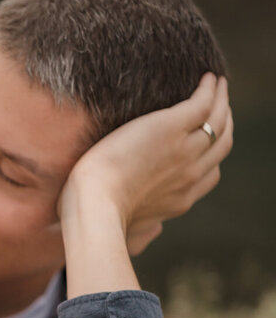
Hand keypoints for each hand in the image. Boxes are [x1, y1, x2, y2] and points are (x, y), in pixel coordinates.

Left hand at [61, 73, 232, 254]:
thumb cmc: (96, 220)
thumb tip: (145, 238)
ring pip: (218, 119)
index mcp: (180, 199)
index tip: (205, 141)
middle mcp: (191, 173)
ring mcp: (185, 149)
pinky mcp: (172, 126)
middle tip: (219, 104)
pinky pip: (203, 103)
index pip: (210, 174)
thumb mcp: (127, 231)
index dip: (211, 155)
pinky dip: (210, 89)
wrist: (93, 205)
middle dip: (224, 123)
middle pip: (221, 143)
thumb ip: (140, 232)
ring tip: (217, 84)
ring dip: (222, 99)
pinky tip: (207, 78)